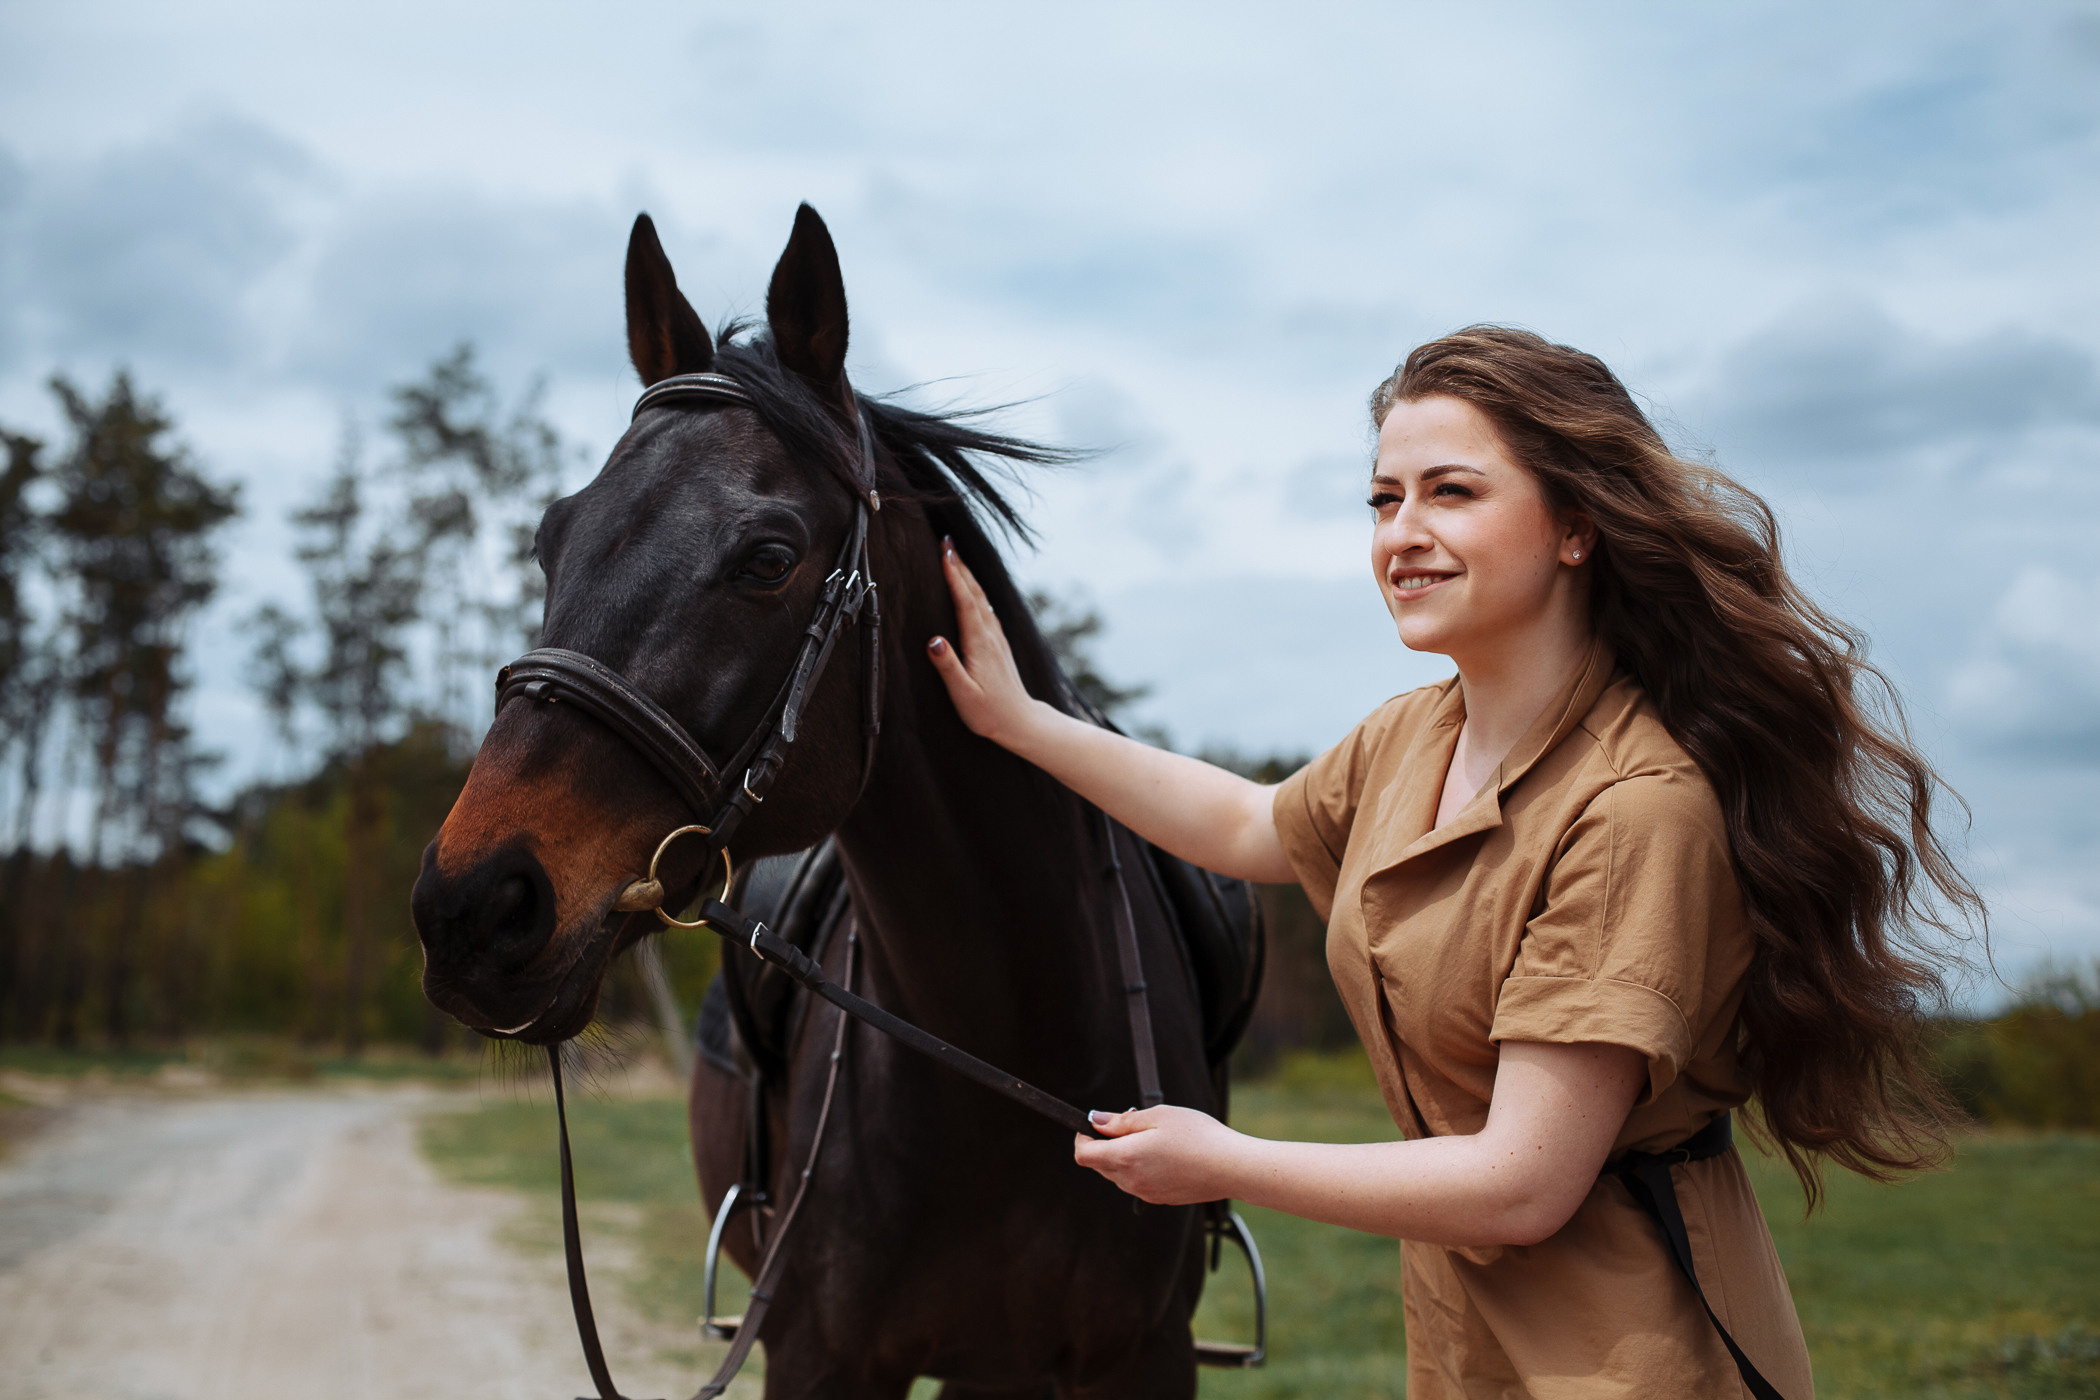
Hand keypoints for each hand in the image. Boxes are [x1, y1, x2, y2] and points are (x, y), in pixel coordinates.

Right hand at [925, 539, 1039, 747]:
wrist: (1020, 722)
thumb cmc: (988, 712)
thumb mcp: (963, 694)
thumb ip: (947, 667)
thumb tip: (932, 640)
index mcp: (979, 643)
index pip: (965, 601)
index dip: (954, 575)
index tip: (944, 551)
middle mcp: (990, 635)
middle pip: (975, 592)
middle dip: (960, 565)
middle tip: (946, 541)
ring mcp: (997, 638)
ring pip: (981, 598)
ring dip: (968, 575)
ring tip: (955, 556)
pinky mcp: (998, 643)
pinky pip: (986, 608)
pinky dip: (976, 590)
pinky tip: (972, 588)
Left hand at [1073, 1105, 1240, 1204]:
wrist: (1232, 1167)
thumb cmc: (1198, 1136)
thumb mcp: (1158, 1116)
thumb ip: (1122, 1121)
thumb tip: (1095, 1121)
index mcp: (1125, 1158)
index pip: (1084, 1154)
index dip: (1083, 1136)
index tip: (1094, 1123)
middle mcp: (1131, 1182)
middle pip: (1100, 1164)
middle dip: (1106, 1143)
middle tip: (1133, 1122)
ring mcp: (1146, 1194)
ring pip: (1119, 1174)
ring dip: (1124, 1155)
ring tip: (1154, 1136)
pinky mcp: (1161, 1199)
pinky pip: (1138, 1183)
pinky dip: (1141, 1167)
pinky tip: (1166, 1154)